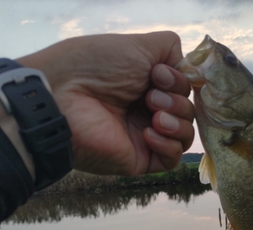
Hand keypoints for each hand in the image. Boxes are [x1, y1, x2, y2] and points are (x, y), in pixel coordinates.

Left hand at [17, 31, 194, 175]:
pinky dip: (168, 144)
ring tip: (154, 115)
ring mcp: (144, 136)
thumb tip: (185, 63)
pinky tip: (148, 133)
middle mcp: (147, 110)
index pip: (183, 89)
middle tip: (149, 97)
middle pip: (188, 110)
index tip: (158, 75)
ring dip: (177, 122)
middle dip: (177, 101)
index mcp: (147, 84)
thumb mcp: (139, 45)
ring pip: (185, 135)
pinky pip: (172, 159)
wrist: (64, 98)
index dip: (180, 82)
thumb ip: (169, 48)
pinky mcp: (141, 159)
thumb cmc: (97, 67)